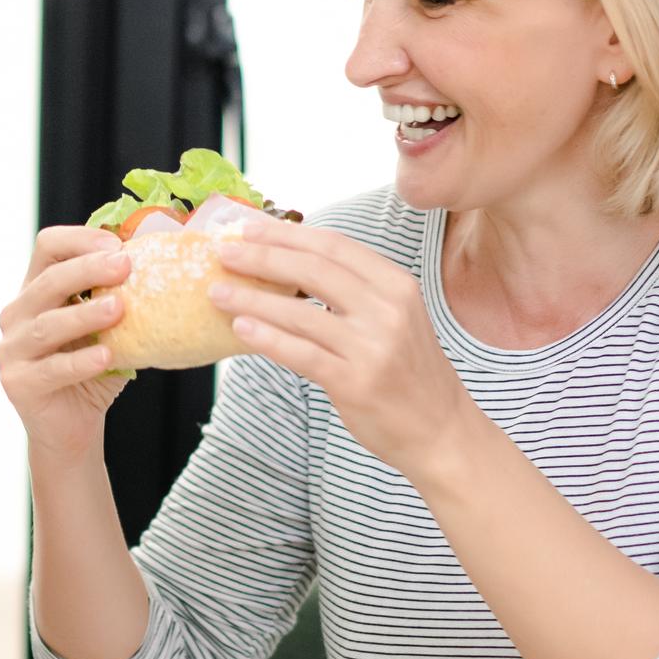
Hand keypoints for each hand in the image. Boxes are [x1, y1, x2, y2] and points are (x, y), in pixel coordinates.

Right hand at [0, 225, 133, 461]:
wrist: (72, 427)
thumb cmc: (94, 368)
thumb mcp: (107, 326)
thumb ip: (118, 295)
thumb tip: (162, 260)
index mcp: (36, 290)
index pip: (48, 247)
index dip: (80, 239)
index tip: (118, 244)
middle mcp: (16, 314)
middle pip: (48, 281)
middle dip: (88, 269)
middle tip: (125, 265)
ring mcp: (11, 349)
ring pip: (48, 325)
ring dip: (85, 314)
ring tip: (119, 308)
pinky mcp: (17, 382)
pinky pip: (52, 369)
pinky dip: (81, 361)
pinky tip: (107, 356)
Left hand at [211, 219, 477, 479]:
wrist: (441, 430)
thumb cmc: (407, 372)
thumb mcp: (393, 318)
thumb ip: (352, 292)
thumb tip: (286, 266)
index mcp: (396, 285)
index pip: (333, 246)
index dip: (287, 234)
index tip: (250, 228)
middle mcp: (388, 309)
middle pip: (313, 270)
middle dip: (262, 257)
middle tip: (223, 252)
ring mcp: (373, 346)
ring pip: (299, 312)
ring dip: (251, 299)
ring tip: (217, 292)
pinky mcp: (356, 382)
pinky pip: (301, 353)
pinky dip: (266, 338)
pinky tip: (239, 329)